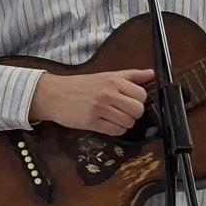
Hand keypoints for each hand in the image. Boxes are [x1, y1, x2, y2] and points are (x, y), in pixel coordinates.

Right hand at [30, 68, 155, 135]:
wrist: (53, 94)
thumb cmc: (81, 85)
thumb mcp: (106, 75)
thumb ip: (131, 76)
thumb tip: (151, 74)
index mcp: (113, 81)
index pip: (141, 95)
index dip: (139, 100)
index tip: (130, 100)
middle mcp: (108, 94)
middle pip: (138, 110)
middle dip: (134, 114)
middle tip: (124, 111)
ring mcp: (100, 109)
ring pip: (128, 122)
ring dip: (124, 123)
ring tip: (114, 117)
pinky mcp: (92, 122)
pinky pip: (116, 131)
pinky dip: (115, 130)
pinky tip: (107, 124)